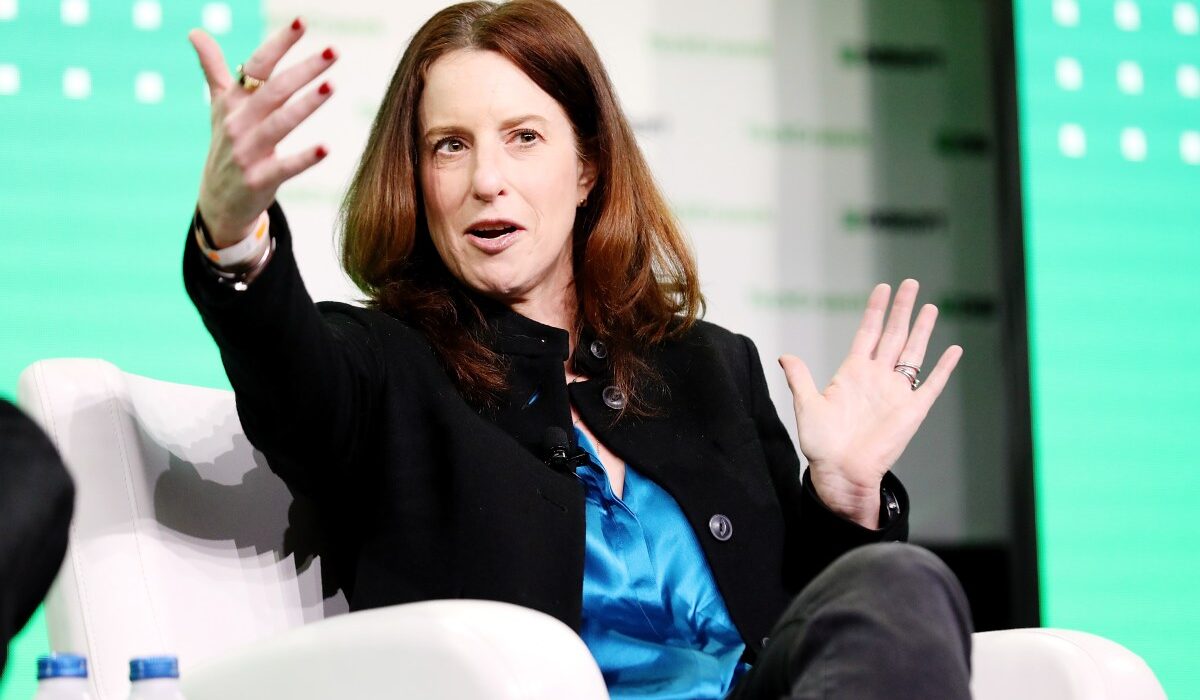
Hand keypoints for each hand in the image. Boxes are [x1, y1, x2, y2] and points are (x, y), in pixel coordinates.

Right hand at [189, 19, 335, 245]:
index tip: (301, 22)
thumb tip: (194, 31)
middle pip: (273, 90)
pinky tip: (327, 148)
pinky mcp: (258, 180)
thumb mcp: (219, 107)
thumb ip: (213, 69)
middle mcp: (238, 123)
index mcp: (233, 102)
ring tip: (332, 86)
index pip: (257, 66)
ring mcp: (247, 152)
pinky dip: (305, 158)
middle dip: (303, 69)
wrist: (218, 200)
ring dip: (306, 104)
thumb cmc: (227, 145)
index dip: (278, 44)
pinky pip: (284, 167)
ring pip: (280, 123)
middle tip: (333, 51)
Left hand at [779, 279, 962, 527]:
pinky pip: (931, 385)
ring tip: (930, 306)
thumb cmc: (822, 445)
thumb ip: (800, 379)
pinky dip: (943, 368)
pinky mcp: (912, 410)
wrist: (841, 472)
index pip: (868, 333)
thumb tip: (785, 356)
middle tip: (911, 283)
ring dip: (923, 330)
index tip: (883, 288)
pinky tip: (954, 351)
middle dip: (902, 309)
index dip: (875, 311)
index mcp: (853, 373)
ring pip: (913, 353)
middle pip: (894, 335)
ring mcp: (896, 392)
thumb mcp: (807, 406)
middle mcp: (877, 378)